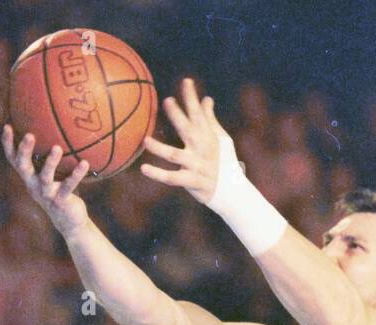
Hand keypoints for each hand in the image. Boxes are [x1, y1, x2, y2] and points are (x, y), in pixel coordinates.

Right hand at [1, 126, 90, 239]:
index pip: (13, 159)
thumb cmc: (62, 192)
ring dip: (50, 162)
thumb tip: (61, 129)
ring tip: (57, 148)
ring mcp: (46, 194)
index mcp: (29, 177)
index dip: (8, 144)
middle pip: (23, 167)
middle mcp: (33, 185)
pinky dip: (76, 174)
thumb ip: (52, 157)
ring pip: (45, 177)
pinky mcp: (60, 202)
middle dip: (24, 151)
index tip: (7, 125)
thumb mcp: (55, 175)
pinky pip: (68, 186)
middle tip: (29, 135)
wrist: (70, 222)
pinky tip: (85, 163)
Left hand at [139, 78, 225, 203]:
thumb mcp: (221, 139)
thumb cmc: (224, 161)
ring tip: (145, 140)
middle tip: (167, 101)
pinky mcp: (192, 181)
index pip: (199, 113)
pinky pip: (172, 178)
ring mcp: (196, 165)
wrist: (232, 191)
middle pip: (188, 130)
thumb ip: (210, 119)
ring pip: (175, 156)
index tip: (186, 81)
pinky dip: (158, 175)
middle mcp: (202, 149)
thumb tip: (206, 98)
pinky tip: (144, 169)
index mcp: (208, 137)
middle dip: (178, 115)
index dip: (192, 98)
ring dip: (160, 148)